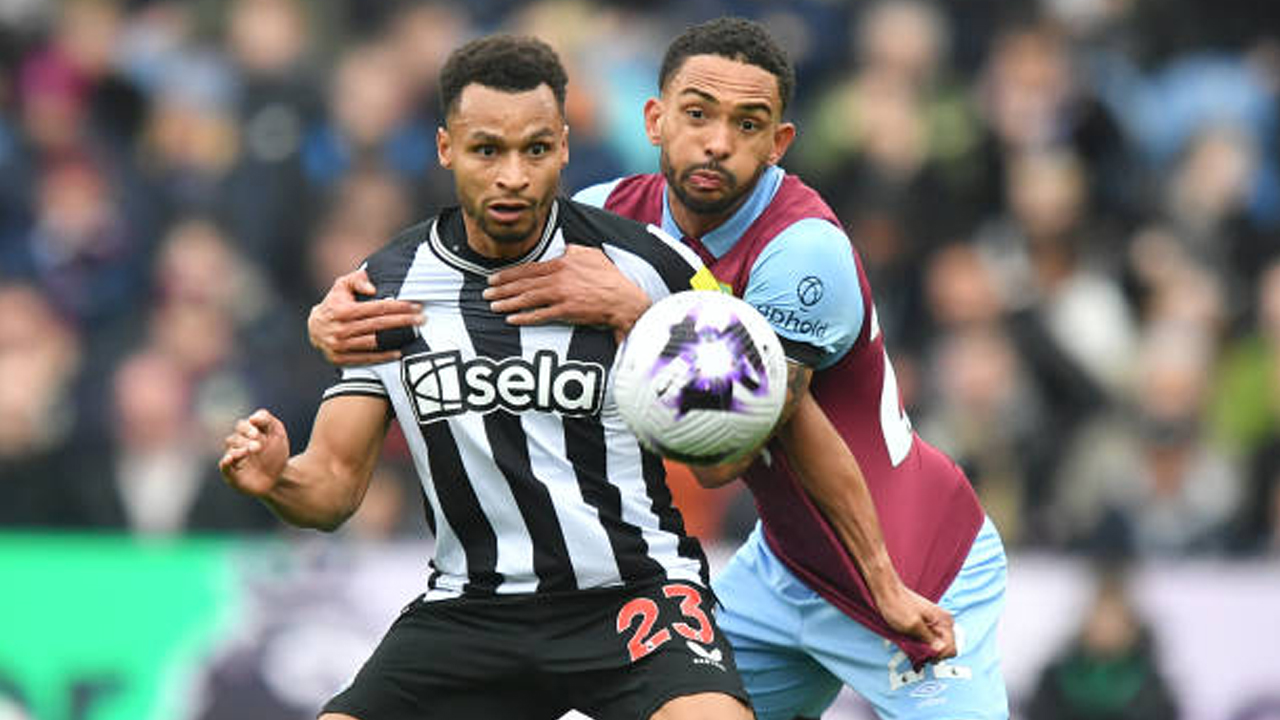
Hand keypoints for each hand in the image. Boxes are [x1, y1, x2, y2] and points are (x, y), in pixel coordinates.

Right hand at [219, 409, 289, 497]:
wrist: (280, 476)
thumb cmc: (276, 453)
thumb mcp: (277, 433)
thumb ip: (267, 420)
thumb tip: (252, 417)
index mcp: (246, 433)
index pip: (242, 425)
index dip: (248, 428)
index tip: (257, 432)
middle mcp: (237, 444)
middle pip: (235, 437)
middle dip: (246, 440)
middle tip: (258, 446)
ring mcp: (234, 458)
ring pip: (230, 450)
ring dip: (240, 450)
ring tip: (253, 451)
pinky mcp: (232, 474)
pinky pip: (224, 466)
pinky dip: (225, 462)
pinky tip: (230, 459)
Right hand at [308, 269, 423, 365]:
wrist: (313, 328)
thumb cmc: (334, 303)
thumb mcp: (341, 285)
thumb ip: (357, 280)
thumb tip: (373, 287)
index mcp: (343, 310)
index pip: (377, 308)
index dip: (399, 307)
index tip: (416, 306)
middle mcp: (341, 329)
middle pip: (379, 325)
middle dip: (404, 321)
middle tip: (422, 319)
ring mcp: (340, 346)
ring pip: (375, 342)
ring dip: (397, 338)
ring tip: (415, 333)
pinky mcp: (340, 359)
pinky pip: (366, 358)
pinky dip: (383, 356)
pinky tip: (399, 352)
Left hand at [484, 245, 649, 331]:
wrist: (624, 300)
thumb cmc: (610, 278)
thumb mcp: (592, 255)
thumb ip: (574, 251)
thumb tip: (564, 250)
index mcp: (562, 263)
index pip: (528, 269)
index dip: (508, 274)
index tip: (493, 278)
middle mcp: (558, 278)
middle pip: (523, 283)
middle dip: (501, 288)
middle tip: (485, 293)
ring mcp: (561, 295)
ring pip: (527, 298)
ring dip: (507, 302)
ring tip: (492, 305)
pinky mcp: (566, 311)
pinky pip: (540, 315)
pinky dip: (524, 317)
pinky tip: (511, 318)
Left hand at [877, 584, 956, 659]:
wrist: (887, 592)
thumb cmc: (898, 606)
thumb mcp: (912, 625)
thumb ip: (928, 638)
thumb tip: (941, 650)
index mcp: (945, 621)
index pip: (951, 650)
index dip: (937, 656)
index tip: (923, 654)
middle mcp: (944, 622)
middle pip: (945, 649)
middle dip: (931, 653)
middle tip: (915, 649)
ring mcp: (936, 623)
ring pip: (936, 645)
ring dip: (925, 649)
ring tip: (911, 644)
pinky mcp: (928, 624)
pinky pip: (930, 639)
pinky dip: (921, 643)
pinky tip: (911, 640)